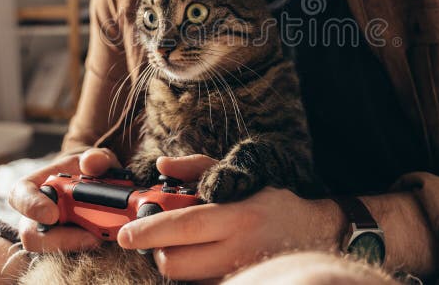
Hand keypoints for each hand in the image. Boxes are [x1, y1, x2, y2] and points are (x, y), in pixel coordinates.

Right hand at [8, 147, 120, 252]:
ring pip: (50, 251)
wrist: (99, 187)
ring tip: (101, 238)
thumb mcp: (99, 159)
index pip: (20, 194)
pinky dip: (85, 251)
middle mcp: (36, 213)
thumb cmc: (91, 171)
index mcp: (38, 185)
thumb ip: (98, 158)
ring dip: (76, 247)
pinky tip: (102, 242)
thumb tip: (90, 162)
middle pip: (32, 234)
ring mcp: (47, 234)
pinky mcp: (62, 248)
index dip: (31, 206)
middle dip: (60, 239)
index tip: (53, 215)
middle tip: (91, 236)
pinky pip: (67, 257)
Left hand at [117, 154, 344, 280]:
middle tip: (161, 235)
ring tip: (190, 243)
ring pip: (185, 278)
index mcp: (236, 216)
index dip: (148, 231)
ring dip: (176, 262)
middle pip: (174, 264)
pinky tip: (205, 256)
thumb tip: (162, 166)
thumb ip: (198, 167)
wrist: (314, 231)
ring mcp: (239, 272)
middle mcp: (237, 250)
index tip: (125, 234)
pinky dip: (193, 273)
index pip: (182, 228)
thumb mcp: (239, 174)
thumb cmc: (271, 199)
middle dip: (157, 250)